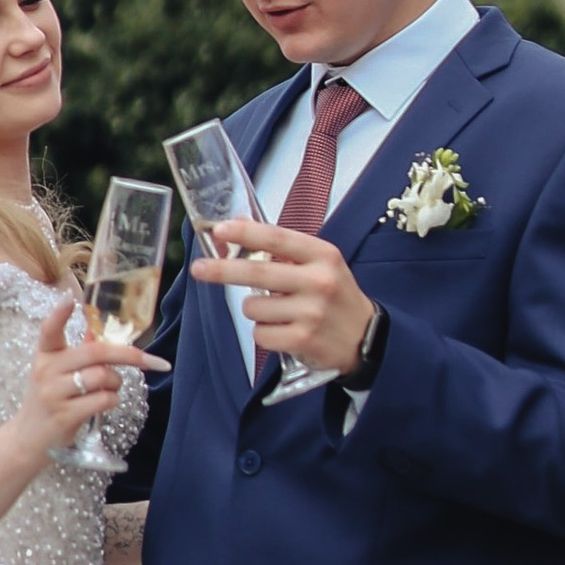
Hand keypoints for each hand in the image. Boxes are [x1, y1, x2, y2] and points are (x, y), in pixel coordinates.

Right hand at [17, 304, 152, 459]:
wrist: (29, 438)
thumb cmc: (49, 399)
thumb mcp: (56, 372)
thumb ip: (79, 352)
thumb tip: (102, 332)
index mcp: (45, 355)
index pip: (49, 330)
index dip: (59, 314)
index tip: (70, 299)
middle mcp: (46, 371)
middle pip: (95, 352)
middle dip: (130, 355)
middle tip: (153, 362)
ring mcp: (54, 394)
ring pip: (103, 376)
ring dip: (117, 382)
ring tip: (110, 388)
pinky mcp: (65, 415)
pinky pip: (104, 400)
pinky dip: (112, 399)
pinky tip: (105, 402)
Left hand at [190, 220, 377, 377]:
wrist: (366, 338)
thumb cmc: (334, 296)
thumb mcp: (318, 264)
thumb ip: (281, 248)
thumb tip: (236, 224)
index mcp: (323, 255)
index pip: (277, 239)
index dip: (246, 233)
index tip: (220, 230)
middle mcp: (319, 281)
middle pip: (257, 274)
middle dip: (221, 270)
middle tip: (198, 269)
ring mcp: (312, 312)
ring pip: (253, 308)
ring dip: (255, 310)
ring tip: (279, 312)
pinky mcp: (303, 340)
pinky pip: (260, 334)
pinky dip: (264, 333)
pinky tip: (285, 331)